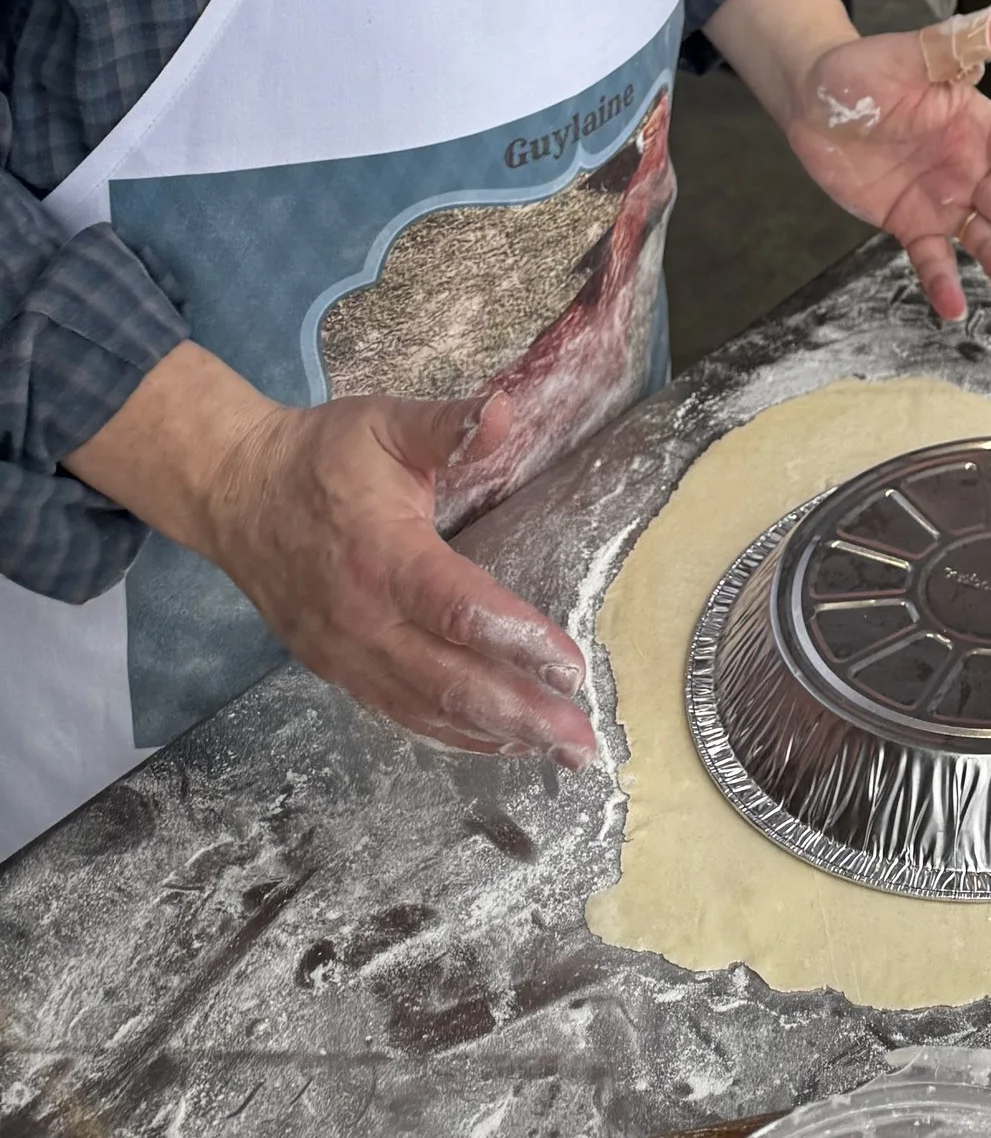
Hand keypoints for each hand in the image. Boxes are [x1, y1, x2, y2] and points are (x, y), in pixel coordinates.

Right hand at [71, 347, 595, 762]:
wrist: (234, 493)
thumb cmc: (320, 455)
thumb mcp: (384, 423)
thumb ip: (445, 426)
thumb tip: (503, 408)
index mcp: (381, 556)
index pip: (456, 610)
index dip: (516, 640)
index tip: (572, 668)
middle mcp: (362, 620)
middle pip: (448, 682)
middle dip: (520, 715)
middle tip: (583, 742)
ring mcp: (344, 654)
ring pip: (426, 710)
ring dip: (494, 736)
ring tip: (558, 754)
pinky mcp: (334, 669)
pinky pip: (398, 713)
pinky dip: (450, 734)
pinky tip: (496, 744)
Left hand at [788, 7, 990, 322]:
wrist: (808, 102)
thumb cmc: (860, 71)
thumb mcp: (908, 56)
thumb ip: (956, 44)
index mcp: (975, 122)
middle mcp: (966, 163)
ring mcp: (938, 195)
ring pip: (981, 235)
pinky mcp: (906, 220)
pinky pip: (930, 256)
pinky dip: (943, 282)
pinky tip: (956, 309)